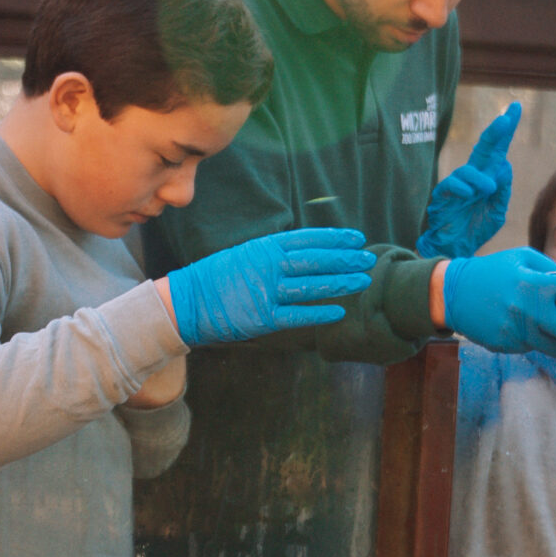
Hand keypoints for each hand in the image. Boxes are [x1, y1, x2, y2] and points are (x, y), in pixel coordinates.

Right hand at [166, 228, 376, 347]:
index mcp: (265, 247)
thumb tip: (305, 252)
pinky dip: (319, 313)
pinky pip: (297, 315)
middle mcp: (268, 266)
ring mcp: (265, 292)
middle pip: (315, 260)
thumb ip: (274, 253)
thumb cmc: (218, 278)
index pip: (308, 239)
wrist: (187, 302)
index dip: (335, 238)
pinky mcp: (262, 318)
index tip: (357, 238)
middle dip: (345, 259)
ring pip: (311, 286)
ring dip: (340, 283)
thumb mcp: (247, 254)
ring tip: (363, 281)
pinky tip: (339, 311)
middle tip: (368, 259)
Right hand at [417, 102, 520, 258]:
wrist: (456, 249)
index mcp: (487, 178)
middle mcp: (473, 176)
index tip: (515, 109)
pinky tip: (469, 194)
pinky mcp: (443, 195)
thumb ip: (502, 190)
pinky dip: (464, 187)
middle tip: (506, 118)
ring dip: (481, 178)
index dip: (505, 130)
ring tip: (487, 190)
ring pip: (470, 169)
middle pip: (484, 148)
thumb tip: (504, 165)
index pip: (498, 150)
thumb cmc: (475, 228)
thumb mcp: (497, 211)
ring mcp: (457, 185)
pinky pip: (452, 183)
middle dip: (496, 132)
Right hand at [443, 246, 555, 356]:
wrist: (452, 293)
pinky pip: (530, 347)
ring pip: (552, 347)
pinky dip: (535, 340)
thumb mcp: (520, 258)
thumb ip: (548, 269)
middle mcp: (529, 311)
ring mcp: (517, 331)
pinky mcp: (506, 345)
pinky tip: (526, 329)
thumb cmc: (490, 271)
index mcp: (535, 284)